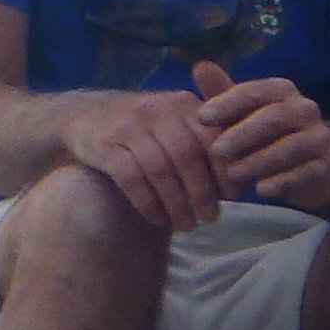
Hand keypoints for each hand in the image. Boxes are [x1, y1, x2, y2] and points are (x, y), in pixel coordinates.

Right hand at [71, 86, 230, 231]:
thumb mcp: (180, 125)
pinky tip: (157, 220)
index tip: (234, 198)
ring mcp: (127, 125)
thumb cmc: (149, 131)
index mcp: (184, 104)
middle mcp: (157, 108)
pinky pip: (129, 177)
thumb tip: (243, 186)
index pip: (212, 138)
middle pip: (187, 155)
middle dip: (203, 192)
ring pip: (159, 168)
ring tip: (186, 225)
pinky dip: (147, 203)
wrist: (87, 115)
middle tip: (211, 219)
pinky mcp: (102, 143)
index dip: (225, 170)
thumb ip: (210, 146)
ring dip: (176, 203)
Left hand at [191, 62, 329, 210]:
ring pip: (293, 145)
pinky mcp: (327, 165)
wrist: (305, 166)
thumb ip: (220, 93)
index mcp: (282, 90)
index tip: (201, 117)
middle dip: (243, 134)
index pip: (255, 91)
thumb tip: (200, 66)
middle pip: (276, 116)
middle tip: (216, 151)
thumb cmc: (263, 135)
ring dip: (260, 160)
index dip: (228, 102)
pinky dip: (284, 181)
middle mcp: (305, 109)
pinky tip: (261, 190)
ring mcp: (320, 137)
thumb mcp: (239, 115)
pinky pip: (307, 172)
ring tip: (233, 174)